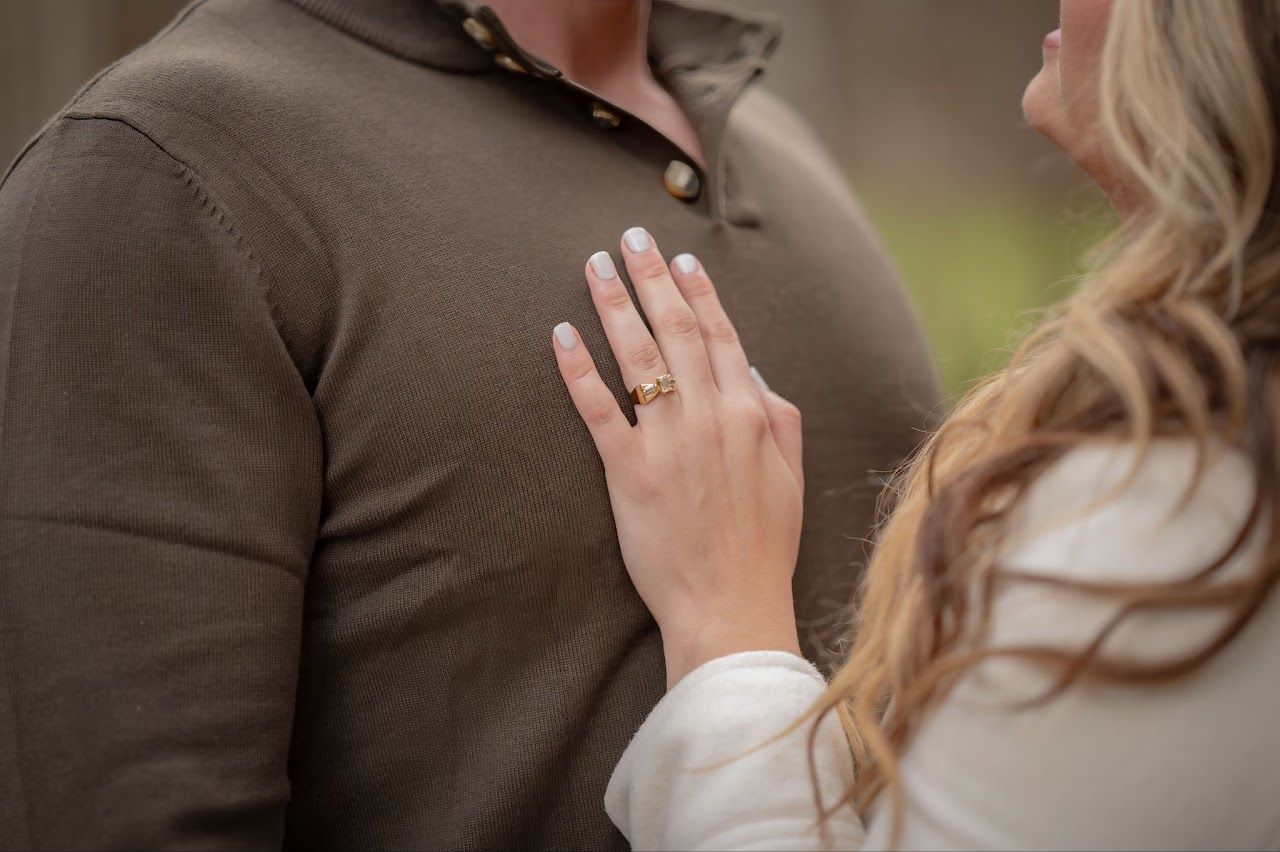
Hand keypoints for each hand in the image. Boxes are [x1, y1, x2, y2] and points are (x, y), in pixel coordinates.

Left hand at [551, 227, 804, 687]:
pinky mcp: (630, 473)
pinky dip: (578, 368)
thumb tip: (750, 371)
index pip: (721, 336)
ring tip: (595, 266)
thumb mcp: (790, 476)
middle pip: (676, 330)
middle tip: (630, 237)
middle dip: (652, 278)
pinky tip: (561, 334)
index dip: (698, 292)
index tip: (680, 259)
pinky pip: (598, 409)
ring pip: (638, 356)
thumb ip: (778, 416)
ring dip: (614, 304)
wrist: (733, 606)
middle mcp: (710, 417)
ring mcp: (668, 443)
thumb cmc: (763, 547)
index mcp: (751, 414)